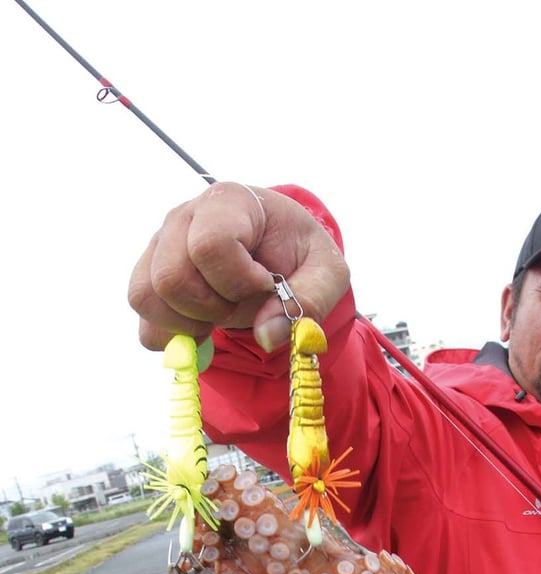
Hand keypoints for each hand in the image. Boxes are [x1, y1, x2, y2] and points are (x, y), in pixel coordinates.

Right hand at [128, 182, 349, 350]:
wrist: (277, 251)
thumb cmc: (300, 254)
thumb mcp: (327, 272)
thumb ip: (309, 300)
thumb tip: (267, 335)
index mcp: (229, 202)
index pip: (210, 245)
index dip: (238, 280)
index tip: (264, 283)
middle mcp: (184, 217)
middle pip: (171, 277)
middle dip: (212, 307)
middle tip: (241, 304)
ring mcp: (159, 247)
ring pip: (146, 297)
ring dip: (189, 323)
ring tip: (222, 314)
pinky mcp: (150, 279)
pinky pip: (145, 324)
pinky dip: (174, 338)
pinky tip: (204, 327)